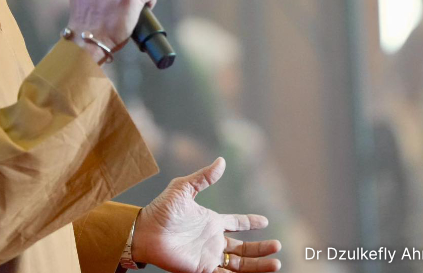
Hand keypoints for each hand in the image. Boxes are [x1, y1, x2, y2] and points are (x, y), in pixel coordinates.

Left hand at [132, 158, 281, 272]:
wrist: (145, 231)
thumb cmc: (161, 209)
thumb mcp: (183, 188)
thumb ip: (203, 177)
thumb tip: (222, 161)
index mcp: (210, 221)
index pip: (236, 223)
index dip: (250, 222)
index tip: (265, 222)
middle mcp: (212, 240)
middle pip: (243, 247)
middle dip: (261, 248)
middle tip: (278, 246)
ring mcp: (208, 255)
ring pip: (240, 264)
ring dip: (258, 264)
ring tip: (276, 264)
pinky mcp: (202, 268)